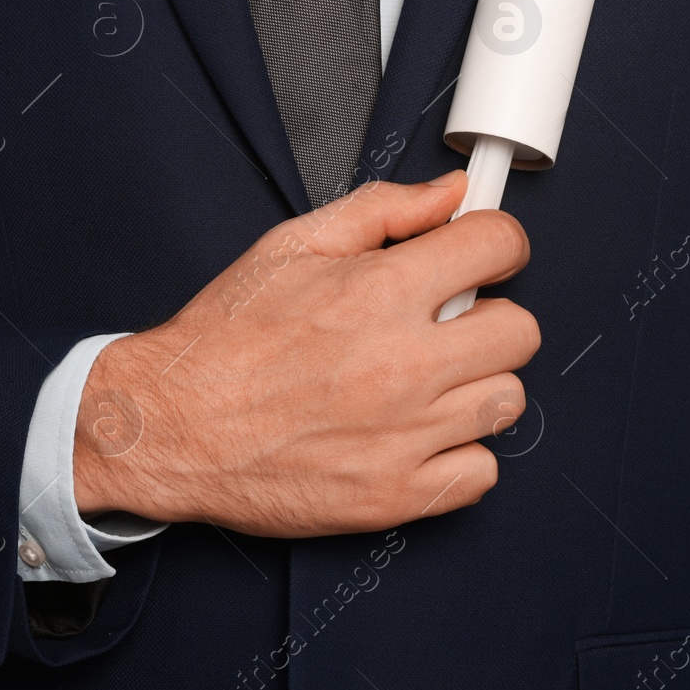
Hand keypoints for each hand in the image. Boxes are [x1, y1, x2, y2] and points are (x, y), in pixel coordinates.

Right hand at [72, 171, 539, 537]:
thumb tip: (449, 193)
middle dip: (490, 318)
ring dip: (476, 386)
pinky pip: (481, 472)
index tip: (485, 256)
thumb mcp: (291, 247)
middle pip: (521, 331)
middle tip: (448, 325)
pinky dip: (458, 454)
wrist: (169, 427)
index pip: (499, 247)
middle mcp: (402, 365)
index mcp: (378, 293)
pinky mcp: (395, 495)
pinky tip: (417, 435)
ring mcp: (404, 436)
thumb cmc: (223, 341)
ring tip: (427, 382)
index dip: (497, 244)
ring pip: (507, 401)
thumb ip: (382, 210)